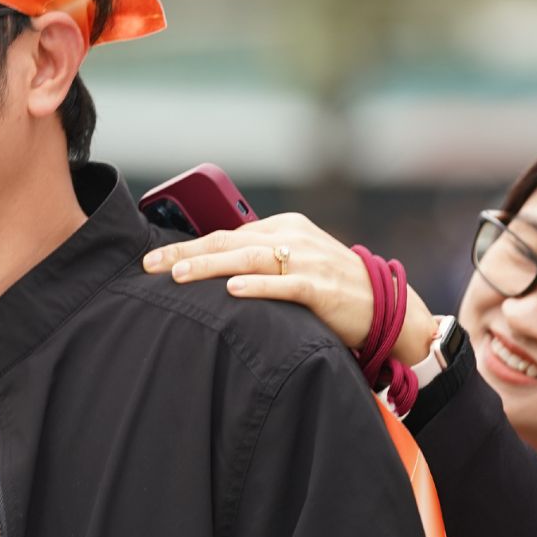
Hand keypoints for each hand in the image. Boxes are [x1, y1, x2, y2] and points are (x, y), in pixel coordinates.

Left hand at [142, 213, 435, 361]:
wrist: (387, 307)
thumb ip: (260, 260)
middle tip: (150, 266)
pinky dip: (257, 286)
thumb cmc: (334, 289)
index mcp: (283, 229)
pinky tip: (231, 289)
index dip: (188, 246)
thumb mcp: (296, 262)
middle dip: (187, 254)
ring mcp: (307, 261)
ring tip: (179, 276)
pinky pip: (285, 285)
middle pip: (229, 242)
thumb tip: (213, 269)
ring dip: (211, 266)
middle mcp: (292, 238)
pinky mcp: (322, 288)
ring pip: (249, 259)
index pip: (226, 234)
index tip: (153, 260)